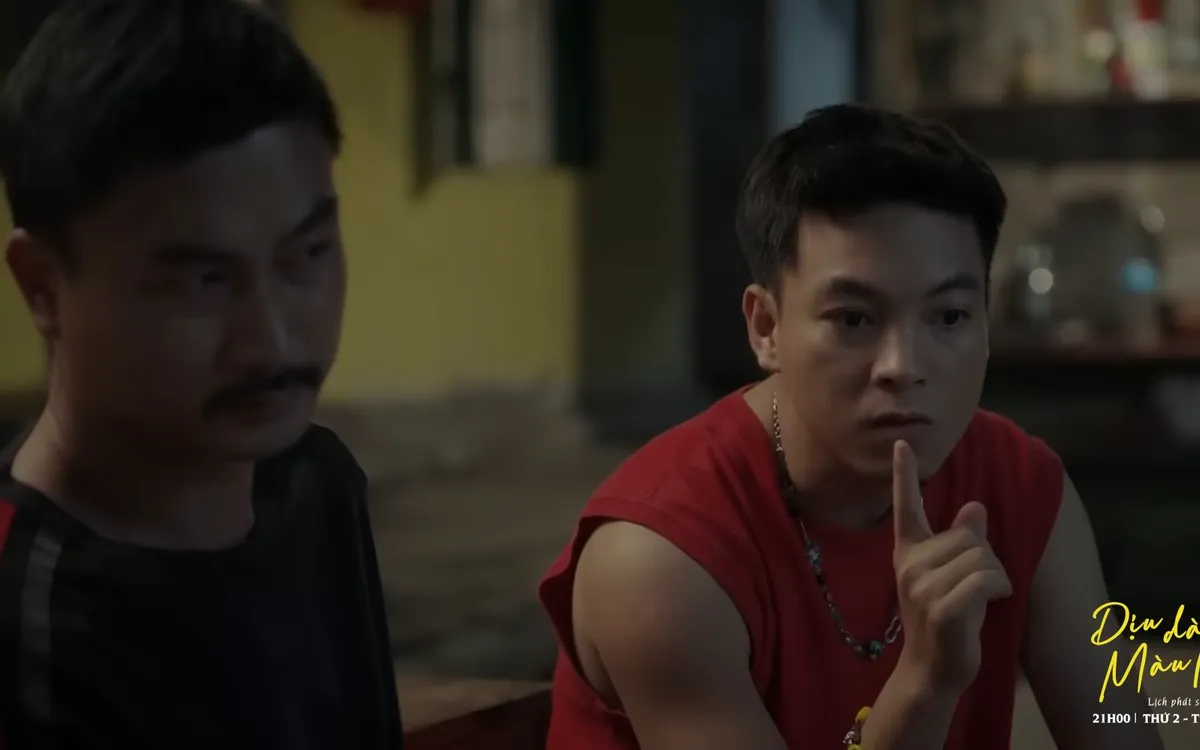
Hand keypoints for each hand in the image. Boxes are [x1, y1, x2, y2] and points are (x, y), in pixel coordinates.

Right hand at [891, 440, 1010, 693]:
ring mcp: (922, 586)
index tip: (902, 443)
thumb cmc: (948, 620)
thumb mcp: (954, 575)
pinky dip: (1000, 588)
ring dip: (997, 577)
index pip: (906, 507)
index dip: (904, 474)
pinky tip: (994, 602)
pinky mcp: (941, 608)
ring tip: (985, 598)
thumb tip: (976, 506)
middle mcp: (911, 565)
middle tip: (980, 586)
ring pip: (982, 557)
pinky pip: (986, 579)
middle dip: (988, 558)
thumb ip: (962, 540)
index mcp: (910, 552)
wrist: (933, 670)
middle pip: (969, 536)